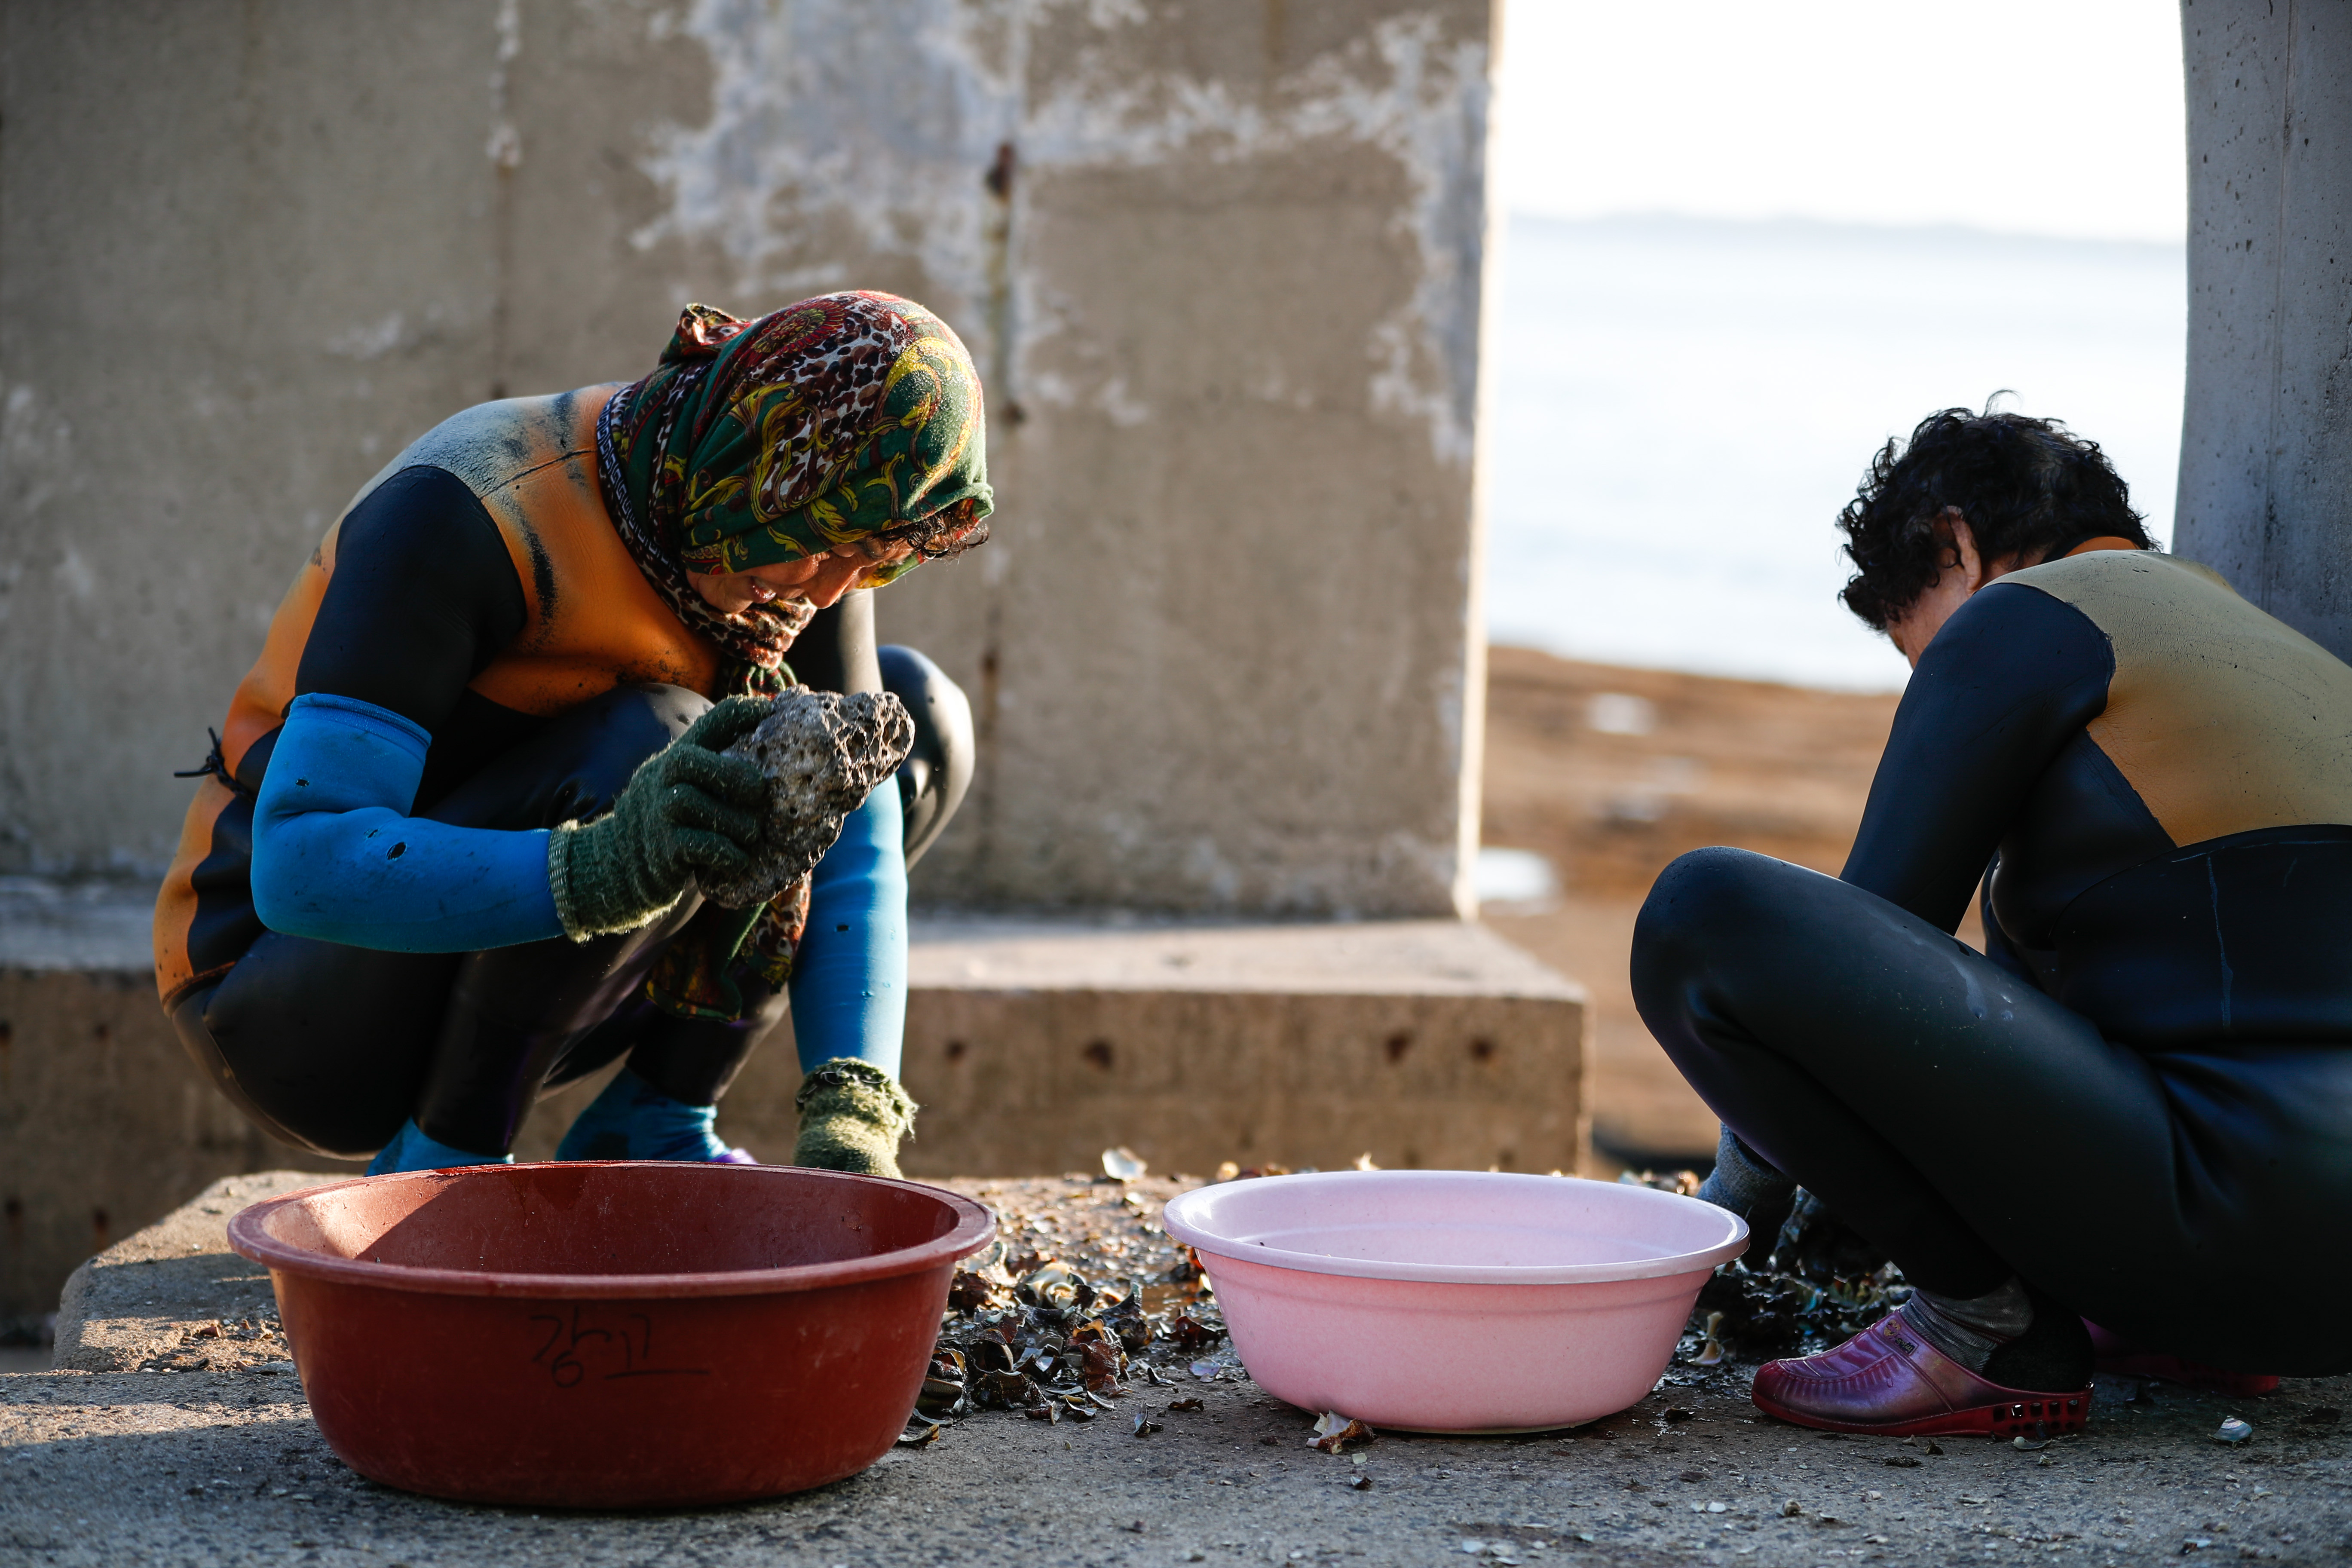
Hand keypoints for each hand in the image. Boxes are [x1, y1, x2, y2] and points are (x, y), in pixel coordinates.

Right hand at [549, 695, 774, 938]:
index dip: (738, 713)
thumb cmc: (669, 819)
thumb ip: (713, 766)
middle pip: (687, 760)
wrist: (620, 862)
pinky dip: (724, 852)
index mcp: (678, 758)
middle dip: (729, 771)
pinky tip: (739, 859)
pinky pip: (695, 844)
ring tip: (753, 833)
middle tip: (759, 789)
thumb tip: (768, 763)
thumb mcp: (682, 782)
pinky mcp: (662, 849)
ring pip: (690, 801)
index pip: (707, 726)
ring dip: (732, 819)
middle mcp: (662, 779)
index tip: (768, 710)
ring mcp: (658, 813)